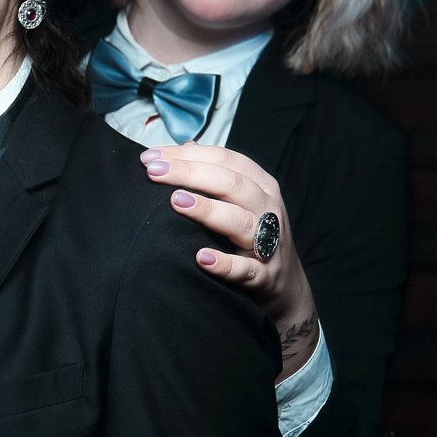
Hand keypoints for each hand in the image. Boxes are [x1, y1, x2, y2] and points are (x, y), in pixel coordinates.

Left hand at [139, 143, 318, 381]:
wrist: (285, 287)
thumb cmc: (253, 238)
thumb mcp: (242, 202)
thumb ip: (216, 175)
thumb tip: (185, 148)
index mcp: (261, 186)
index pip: (226, 160)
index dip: (189, 155)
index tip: (151, 156)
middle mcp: (267, 209)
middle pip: (232, 184)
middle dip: (190, 173)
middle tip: (153, 172)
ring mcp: (269, 243)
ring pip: (241, 222)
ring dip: (208, 210)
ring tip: (176, 202)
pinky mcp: (264, 276)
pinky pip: (245, 270)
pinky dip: (225, 264)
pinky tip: (201, 258)